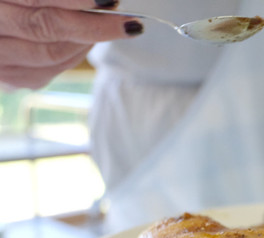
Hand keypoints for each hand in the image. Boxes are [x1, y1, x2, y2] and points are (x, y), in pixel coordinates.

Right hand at [0, 0, 142, 88]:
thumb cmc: (12, 4)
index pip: (38, 2)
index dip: (77, 1)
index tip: (110, 0)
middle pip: (47, 29)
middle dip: (94, 25)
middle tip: (128, 21)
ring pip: (53, 54)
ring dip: (87, 40)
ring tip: (112, 26)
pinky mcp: (9, 80)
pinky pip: (50, 70)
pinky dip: (74, 54)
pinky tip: (86, 42)